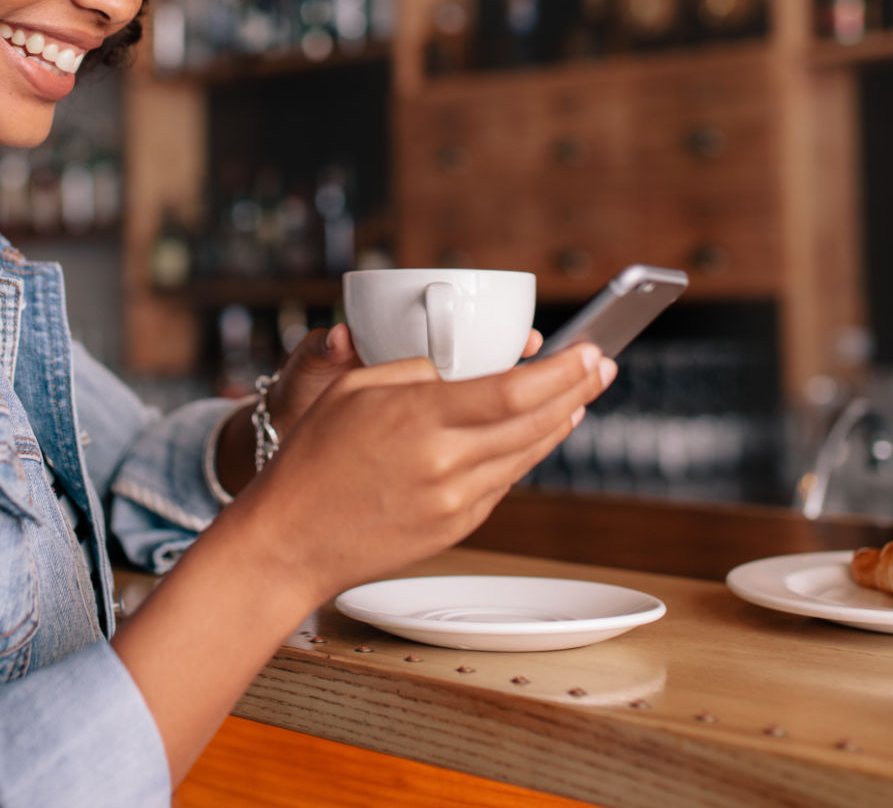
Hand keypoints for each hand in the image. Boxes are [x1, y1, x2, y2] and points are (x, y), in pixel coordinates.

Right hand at [223, 342, 613, 607]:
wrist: (290, 541)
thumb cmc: (310, 460)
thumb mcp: (353, 390)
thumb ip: (413, 372)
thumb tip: (459, 372)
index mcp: (421, 418)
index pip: (515, 389)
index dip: (563, 370)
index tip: (589, 351)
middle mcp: (447, 462)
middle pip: (536, 422)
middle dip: (577, 390)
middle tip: (602, 366)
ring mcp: (455, 502)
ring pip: (527, 455)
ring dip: (560, 423)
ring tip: (581, 398)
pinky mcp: (456, 528)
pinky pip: (504, 483)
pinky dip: (526, 455)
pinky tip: (537, 437)